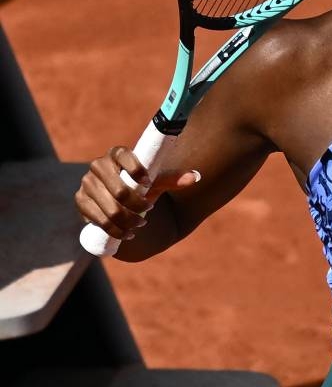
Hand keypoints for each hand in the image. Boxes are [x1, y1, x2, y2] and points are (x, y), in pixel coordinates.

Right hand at [75, 146, 200, 241]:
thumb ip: (173, 178)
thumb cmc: (142, 184)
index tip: (149, 183)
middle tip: (150, 210)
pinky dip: (115, 230)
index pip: (124, 155)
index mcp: (117, 153)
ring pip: (110, 208)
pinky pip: (98, 220)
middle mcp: (98, 165)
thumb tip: (196, 177)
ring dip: (129, 220)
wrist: (121, 198)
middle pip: (119, 190)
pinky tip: (127, 233)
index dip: (137, 170)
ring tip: (141, 224)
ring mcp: (86, 184)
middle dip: (137, 205)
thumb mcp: (157, 180)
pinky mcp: (80, 202)